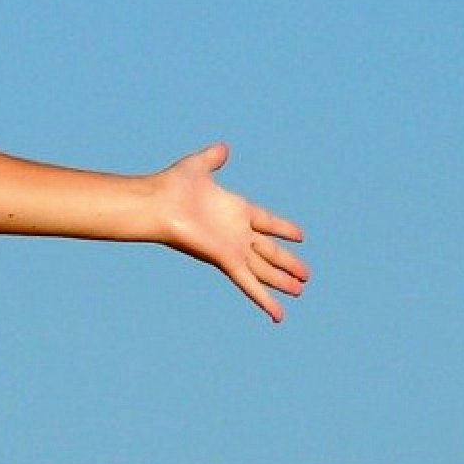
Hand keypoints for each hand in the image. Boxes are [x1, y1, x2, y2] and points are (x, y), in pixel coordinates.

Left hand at [149, 144, 308, 320]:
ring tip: (300, 291)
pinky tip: (278, 315)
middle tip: (306, 276)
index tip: (301, 236)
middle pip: (270, 252)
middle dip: (287, 264)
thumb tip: (223, 148)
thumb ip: (213, 159)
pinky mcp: (226, 260)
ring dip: (281, 282)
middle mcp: (237, 233)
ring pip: (264, 270)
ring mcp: (233, 248)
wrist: (157, 203)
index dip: (284, 228)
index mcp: (236, 210)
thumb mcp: (198, 166)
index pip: (268, 221)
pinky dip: (264, 300)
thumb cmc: (173, 185)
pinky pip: (249, 283)